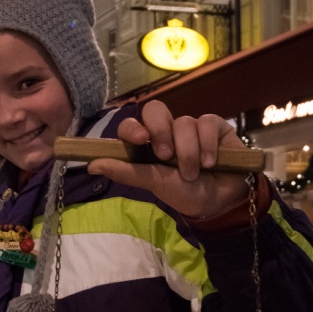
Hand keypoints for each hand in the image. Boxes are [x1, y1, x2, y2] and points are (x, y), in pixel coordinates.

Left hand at [86, 102, 251, 220]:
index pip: (132, 125)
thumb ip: (126, 172)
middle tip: (166, 156)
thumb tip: (91, 165)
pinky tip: (210, 163)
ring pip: (184, 123)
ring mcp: (190, 127)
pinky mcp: (214, 126)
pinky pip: (206, 123)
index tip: (140, 139)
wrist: (221, 202)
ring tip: (194, 173)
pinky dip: (207, 145)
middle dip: (160, 131)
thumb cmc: (185, 193)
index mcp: (147, 145)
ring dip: (188, 152)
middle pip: (155, 109)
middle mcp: (167, 132)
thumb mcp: (155, 184)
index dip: (132, 127)